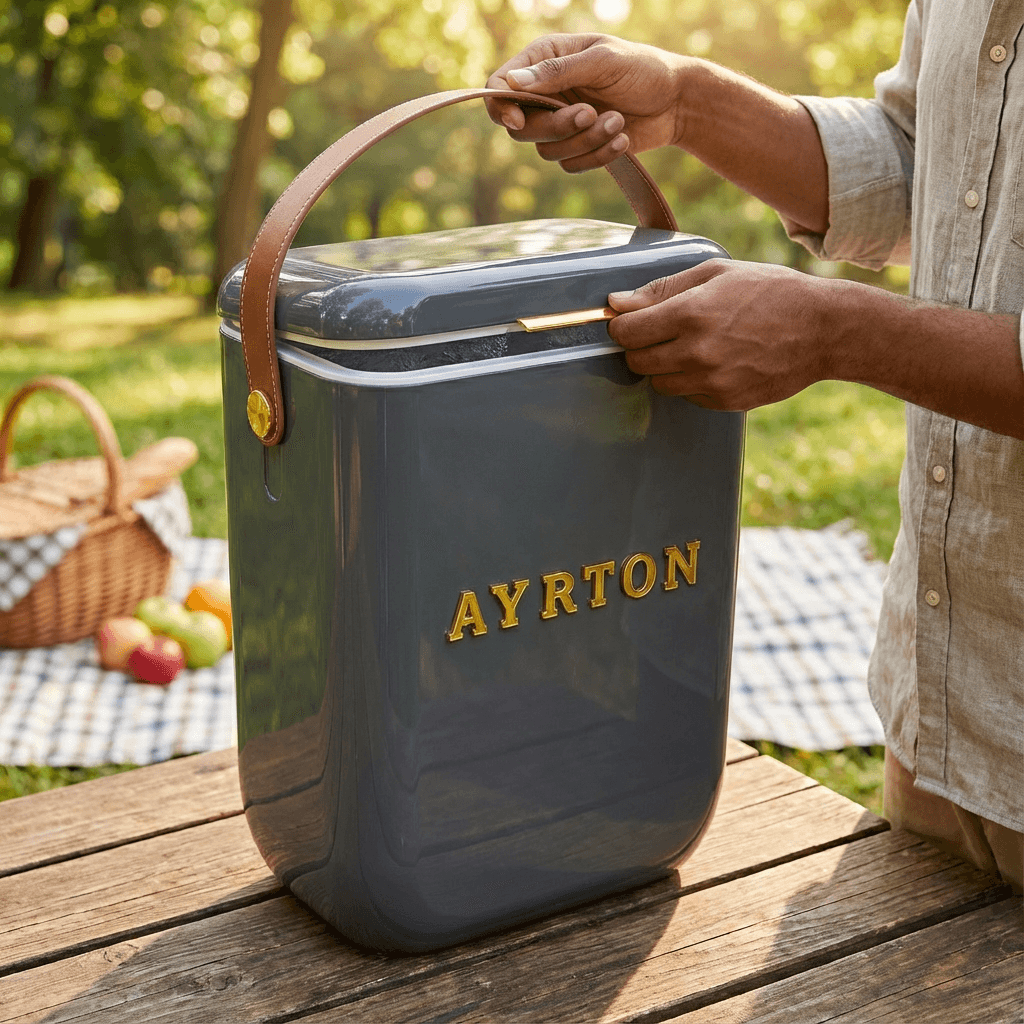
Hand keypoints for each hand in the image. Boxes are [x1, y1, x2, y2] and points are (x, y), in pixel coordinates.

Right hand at [485, 34, 687, 172]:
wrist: (677, 102)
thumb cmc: (643, 69)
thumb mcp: (603, 60)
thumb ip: (558, 72)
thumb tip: (513, 84)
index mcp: (546, 60)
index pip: (501, 85)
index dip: (500, 106)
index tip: (517, 120)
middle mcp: (547, 93)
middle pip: (522, 127)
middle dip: (557, 127)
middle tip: (589, 113)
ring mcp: (562, 123)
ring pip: (548, 151)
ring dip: (586, 140)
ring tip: (617, 121)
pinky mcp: (579, 148)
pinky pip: (571, 165)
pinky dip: (597, 155)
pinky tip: (621, 138)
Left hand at [607, 260, 830, 408]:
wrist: (823, 330)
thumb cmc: (770, 292)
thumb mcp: (716, 274)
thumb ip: (662, 289)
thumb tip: (616, 304)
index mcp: (690, 314)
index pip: (626, 332)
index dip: (622, 326)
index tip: (630, 321)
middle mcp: (696, 352)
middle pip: (636, 361)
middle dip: (641, 346)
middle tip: (662, 332)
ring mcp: (711, 382)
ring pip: (658, 383)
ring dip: (664, 366)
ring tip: (693, 345)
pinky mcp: (724, 402)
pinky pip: (687, 396)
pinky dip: (691, 382)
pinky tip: (716, 361)